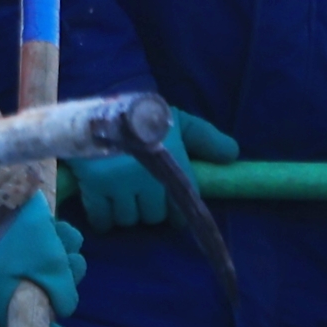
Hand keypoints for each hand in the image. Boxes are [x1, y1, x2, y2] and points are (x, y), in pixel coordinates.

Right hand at [0, 195, 84, 326]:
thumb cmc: (21, 241)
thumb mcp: (50, 273)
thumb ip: (63, 297)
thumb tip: (64, 311)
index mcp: (6, 305)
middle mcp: (8, 289)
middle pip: (47, 297)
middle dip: (66, 280)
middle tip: (71, 264)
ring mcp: (14, 266)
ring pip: (52, 270)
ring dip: (65, 255)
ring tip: (61, 239)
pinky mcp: (19, 244)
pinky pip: (46, 249)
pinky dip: (57, 240)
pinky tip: (57, 227)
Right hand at [61, 106, 235, 233]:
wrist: (101, 107)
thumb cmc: (145, 116)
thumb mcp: (179, 122)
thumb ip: (206, 139)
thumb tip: (233, 155)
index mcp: (171, 165)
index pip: (179, 209)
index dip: (175, 213)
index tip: (168, 208)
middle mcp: (146, 180)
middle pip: (152, 217)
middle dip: (148, 209)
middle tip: (141, 196)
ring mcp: (118, 185)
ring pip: (128, 219)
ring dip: (126, 213)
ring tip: (122, 198)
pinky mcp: (93, 188)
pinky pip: (103, 220)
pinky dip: (104, 219)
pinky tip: (105, 207)